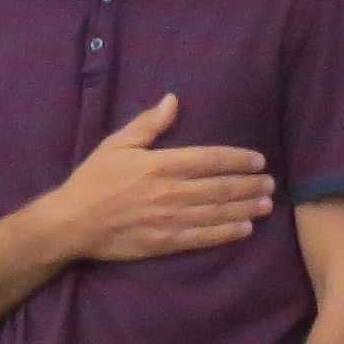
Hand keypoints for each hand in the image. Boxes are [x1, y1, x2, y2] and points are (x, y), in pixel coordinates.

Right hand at [50, 94, 273, 263]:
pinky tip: (245, 229)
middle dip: (249, 184)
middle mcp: (170, 192)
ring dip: (245, 207)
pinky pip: (202, 238)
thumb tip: (173, 100)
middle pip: (219, 187)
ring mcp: (170, 219)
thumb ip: (148, 124)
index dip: (237, 159)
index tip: (258, 160)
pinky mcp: (166, 242)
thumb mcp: (117, 144)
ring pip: (217, 212)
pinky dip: (226, 233)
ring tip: (266, 204)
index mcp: (160, 165)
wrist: (72, 222)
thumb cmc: (93, 180)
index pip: (209, 159)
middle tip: (271, 183)